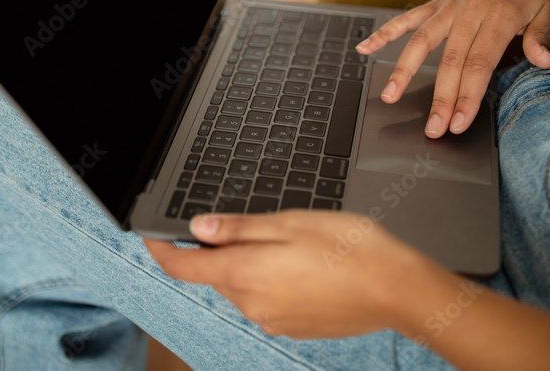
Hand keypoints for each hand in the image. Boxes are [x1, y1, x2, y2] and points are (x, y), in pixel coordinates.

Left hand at [145, 211, 442, 338]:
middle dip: (222, 250)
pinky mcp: (294, 327)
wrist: (397, 290)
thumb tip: (198, 228)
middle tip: (257, 223)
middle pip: (217, 274)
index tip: (152, 236)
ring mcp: (273, 319)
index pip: (183, 266)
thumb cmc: (350, 249)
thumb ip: (239, 228)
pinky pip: (269, 301)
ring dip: (253, 265)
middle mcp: (252, 303)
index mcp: (245, 273)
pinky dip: (274, 282)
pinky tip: (307, 267)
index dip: (162, 248)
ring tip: (295, 243)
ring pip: (244, 286)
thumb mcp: (290, 222)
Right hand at [356, 0, 549, 137]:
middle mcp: (469, 10)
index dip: (467, 96)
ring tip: (389, 97)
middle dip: (440, 98)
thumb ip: (541, 38)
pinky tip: (365, 49)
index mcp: (499, 15)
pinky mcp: (438, 2)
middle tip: (433, 129)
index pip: (479, 64)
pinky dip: (385, 33)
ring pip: (421, 41)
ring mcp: (449, 6)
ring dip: (404, 71)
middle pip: (450, 60)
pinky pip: (408, 18)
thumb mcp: (549, 11)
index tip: (459, 123)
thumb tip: (543, 63)